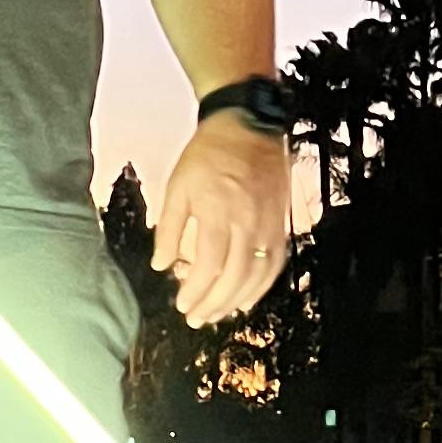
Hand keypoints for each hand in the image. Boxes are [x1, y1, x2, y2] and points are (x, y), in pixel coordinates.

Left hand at [154, 111, 292, 327]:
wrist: (248, 124)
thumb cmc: (208, 153)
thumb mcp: (177, 186)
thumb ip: (170, 229)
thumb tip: (161, 265)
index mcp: (218, 211)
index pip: (209, 265)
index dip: (196, 291)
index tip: (182, 304)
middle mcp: (247, 220)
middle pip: (234, 276)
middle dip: (214, 303)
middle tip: (197, 318)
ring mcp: (268, 222)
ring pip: (257, 275)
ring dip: (237, 300)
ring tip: (218, 314)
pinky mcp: (280, 221)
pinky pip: (275, 262)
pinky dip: (262, 285)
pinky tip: (246, 298)